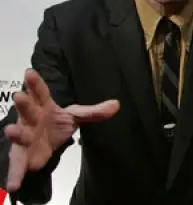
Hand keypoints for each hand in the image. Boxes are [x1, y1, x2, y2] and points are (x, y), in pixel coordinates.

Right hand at [3, 69, 119, 191]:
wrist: (42, 143)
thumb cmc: (55, 123)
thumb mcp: (75, 116)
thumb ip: (94, 112)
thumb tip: (116, 105)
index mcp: (44, 107)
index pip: (42, 93)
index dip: (35, 83)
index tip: (30, 72)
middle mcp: (31, 119)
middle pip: (28, 110)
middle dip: (24, 103)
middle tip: (19, 96)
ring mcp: (25, 136)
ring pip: (20, 134)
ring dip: (16, 133)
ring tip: (12, 131)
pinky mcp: (22, 155)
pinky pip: (18, 165)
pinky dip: (15, 174)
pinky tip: (12, 184)